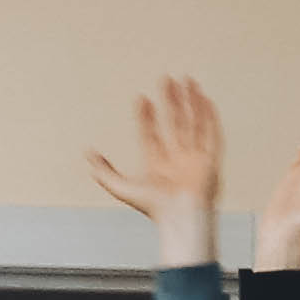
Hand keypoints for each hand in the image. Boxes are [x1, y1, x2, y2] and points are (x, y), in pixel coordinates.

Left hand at [83, 77, 215, 230]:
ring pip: (192, 123)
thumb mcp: (121, 188)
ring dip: (190, 102)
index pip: (151, 134)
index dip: (145, 116)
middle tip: (165, 80)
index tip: (141, 99)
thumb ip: (105, 172)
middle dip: (170, 101)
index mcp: (158, 165)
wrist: (180, 218)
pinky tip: (205, 100)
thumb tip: (88, 155)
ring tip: (186, 81)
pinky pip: (211, 133)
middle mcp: (176, 159)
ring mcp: (194, 158)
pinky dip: (209, 117)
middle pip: (174, 123)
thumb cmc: (155, 208)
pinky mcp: (209, 159)